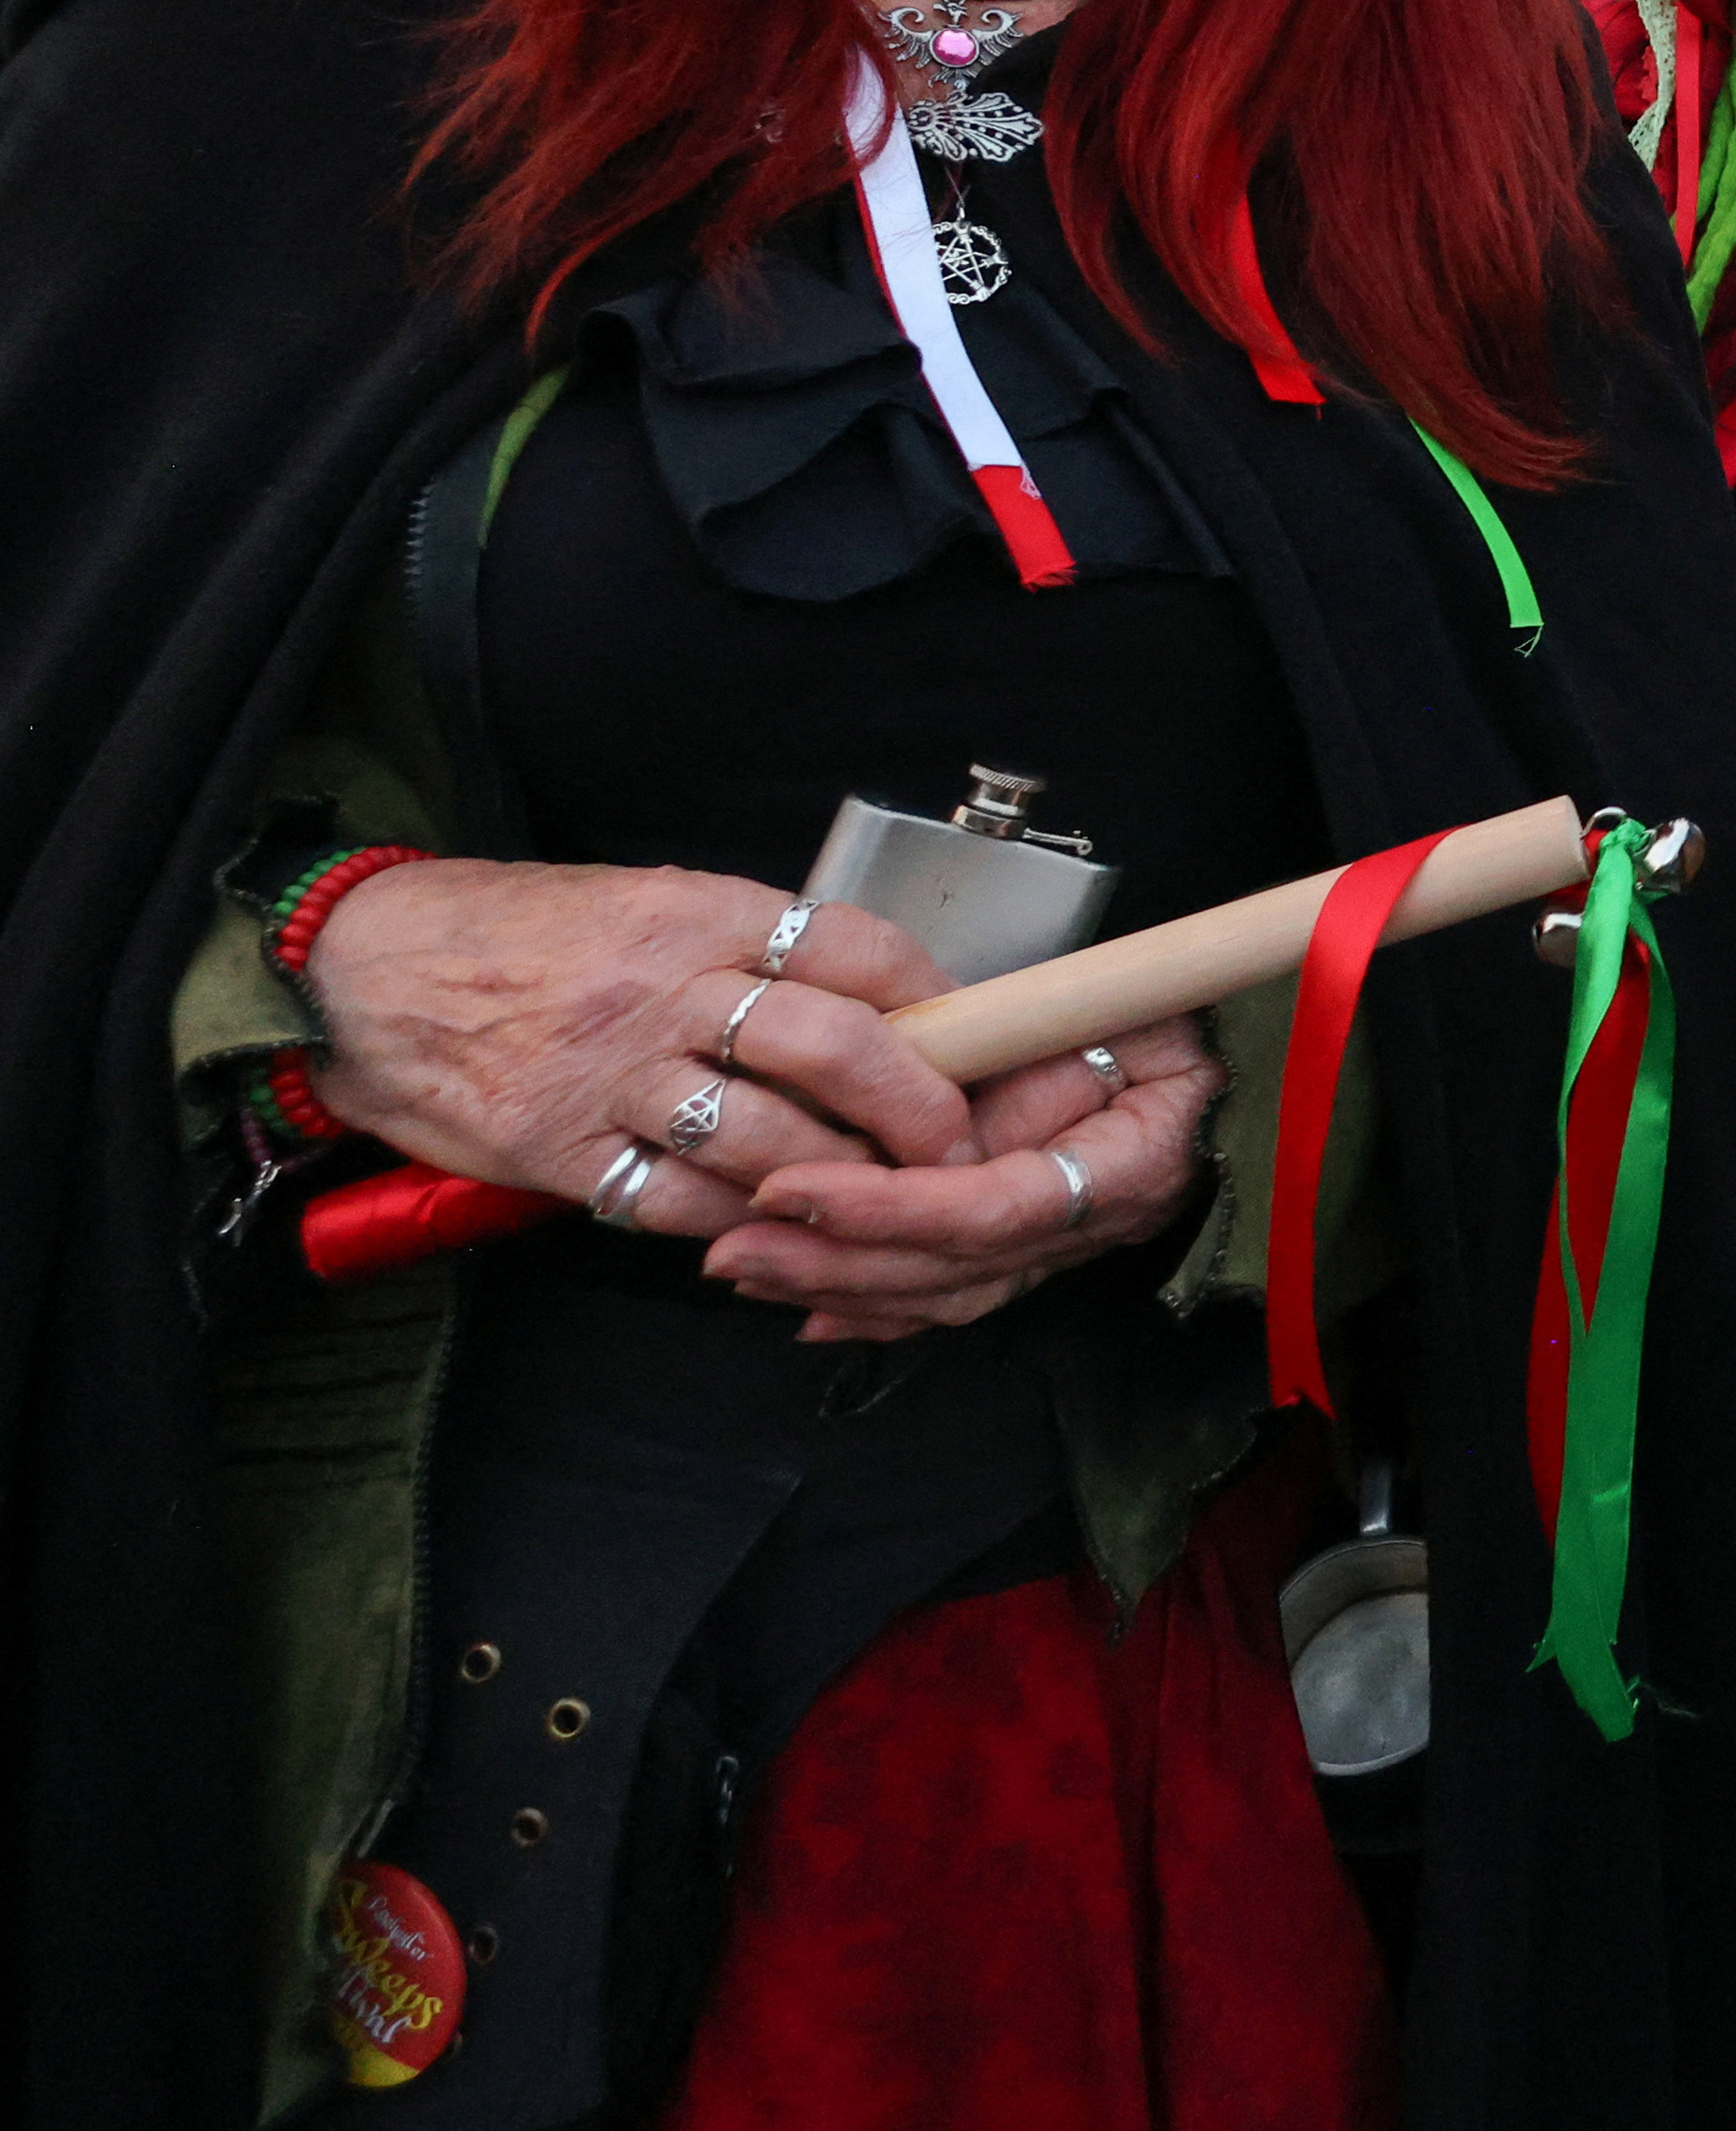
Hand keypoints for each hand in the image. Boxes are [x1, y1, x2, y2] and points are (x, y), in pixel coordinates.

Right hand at [307, 860, 972, 1236]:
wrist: (363, 968)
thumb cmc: (522, 934)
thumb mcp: (647, 903)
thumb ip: (751, 948)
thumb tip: (880, 1000)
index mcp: (698, 915)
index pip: (853, 948)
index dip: (934, 1001)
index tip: (977, 1039)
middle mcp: (664, 991)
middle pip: (834, 1047)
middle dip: (919, 1107)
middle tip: (956, 1144)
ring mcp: (611, 1077)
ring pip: (768, 1140)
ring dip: (841, 1181)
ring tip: (877, 1196)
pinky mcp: (560, 1149)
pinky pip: (676, 1203)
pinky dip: (738, 1224)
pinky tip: (768, 1227)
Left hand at [722, 1016, 1220, 1343]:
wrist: (1238, 1061)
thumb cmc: (1180, 1021)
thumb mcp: (1121, 1015)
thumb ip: (1033, 1064)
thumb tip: (934, 1118)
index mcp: (1124, 1169)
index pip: (989, 1210)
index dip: (884, 1208)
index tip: (789, 1186)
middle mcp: (1092, 1230)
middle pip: (950, 1272)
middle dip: (832, 1262)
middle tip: (732, 1244)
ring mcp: (1066, 1250)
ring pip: (942, 1294)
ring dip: (836, 1287)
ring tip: (744, 1267)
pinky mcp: (1038, 1251)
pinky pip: (954, 1292)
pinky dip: (878, 1306)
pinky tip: (808, 1311)